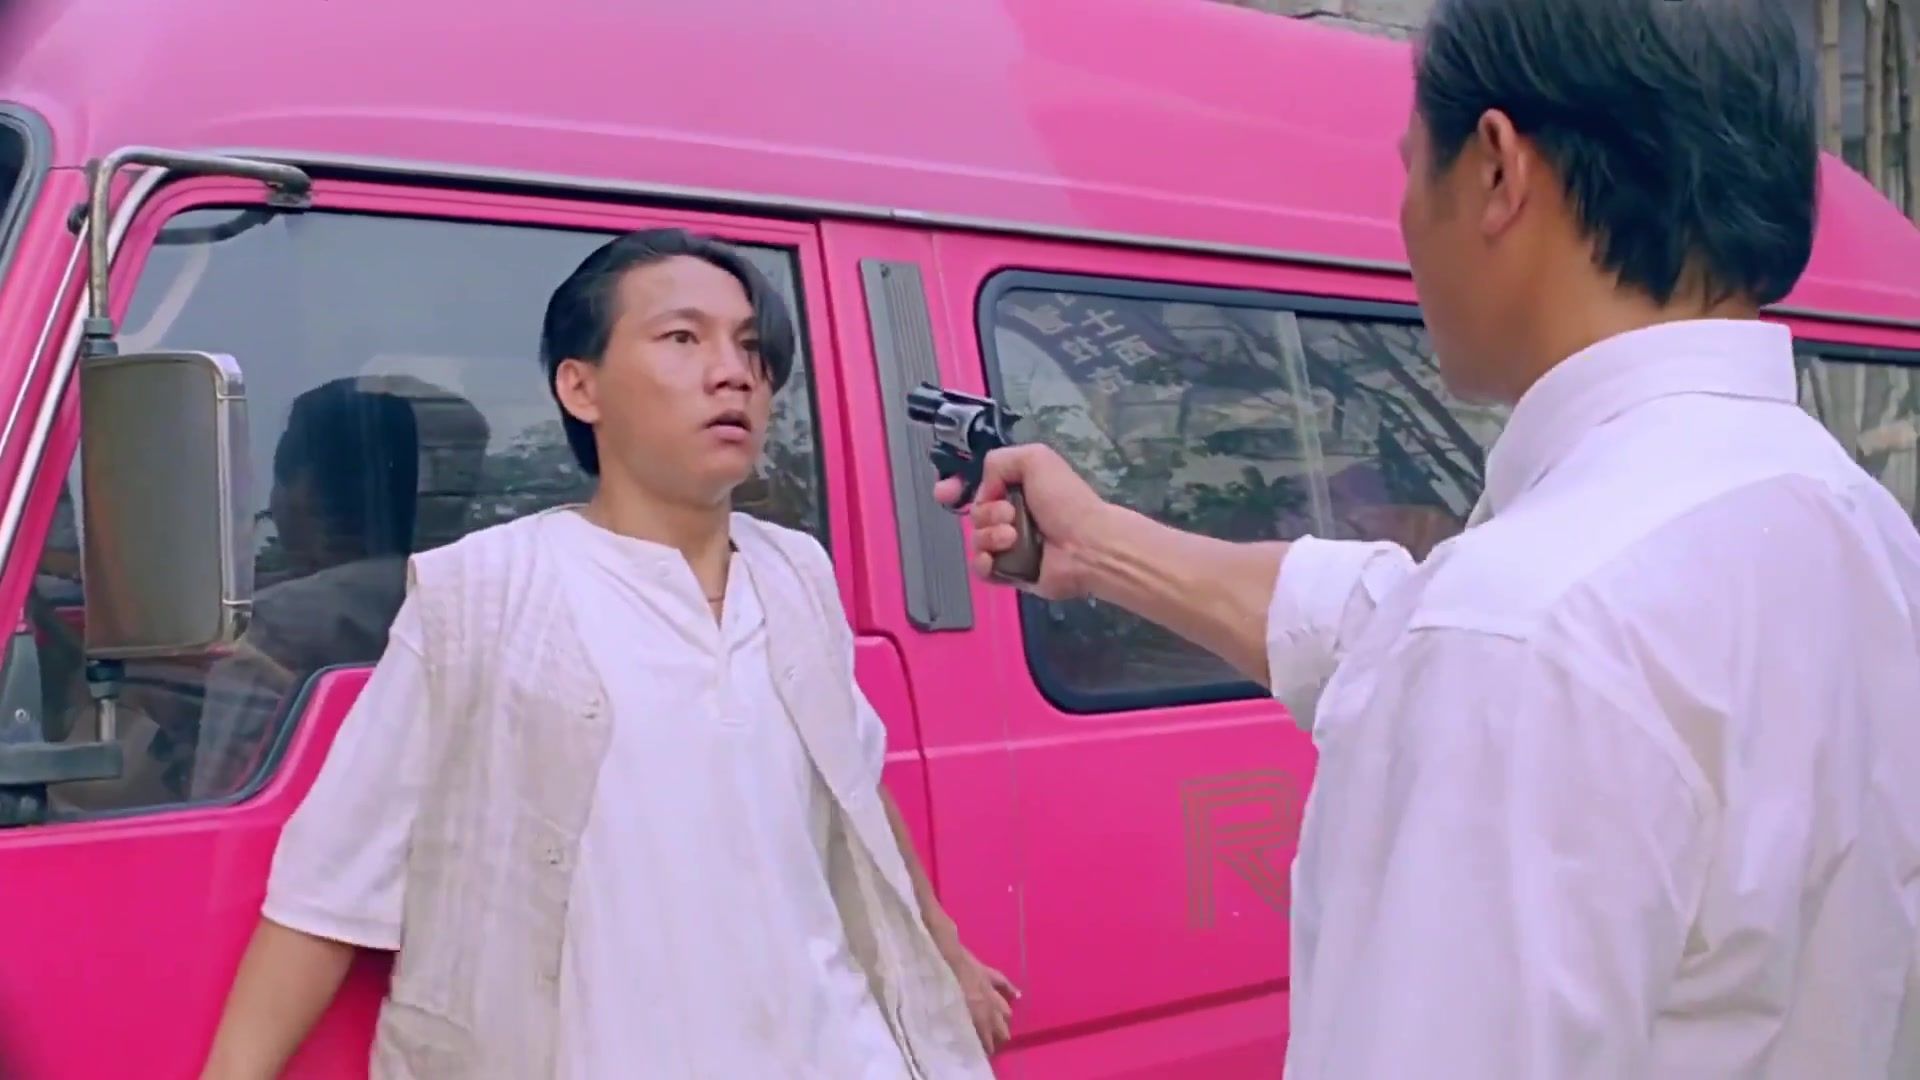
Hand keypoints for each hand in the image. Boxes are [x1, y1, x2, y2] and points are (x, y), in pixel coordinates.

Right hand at [933, 444, 1106, 600]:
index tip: (944, 492)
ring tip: (1014, 537)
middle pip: (973, 514)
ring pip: (975, 540)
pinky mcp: (1010, 574)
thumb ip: (999, 461)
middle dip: (986, 512)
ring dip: (990, 536)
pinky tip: (997, 558)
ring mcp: (1009, 547)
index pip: (974, 487)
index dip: (953, 488)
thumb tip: (985, 489)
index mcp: (1016, 489)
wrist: (1086, 545)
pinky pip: (981, 569)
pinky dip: (985, 562)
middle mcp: (1010, 516)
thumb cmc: (1065, 500)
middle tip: (1010, 515)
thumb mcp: (1035, 459)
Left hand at [933, 930, 1018, 1054]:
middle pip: (995, 1019)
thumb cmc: (936, 968)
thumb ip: (952, 1012)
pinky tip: (1018, 995)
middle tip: (996, 1045)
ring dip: (1003, 1017)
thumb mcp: (940, 996)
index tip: (987, 1051)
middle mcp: (983, 995)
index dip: (986, 1041)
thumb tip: (958, 1013)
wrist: (940, 940)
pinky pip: (1000, 981)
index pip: (984, 1028)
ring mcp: (985, 981)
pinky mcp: (983, 969)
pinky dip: (1009, 989)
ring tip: (1005, 1030)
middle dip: (997, 1032)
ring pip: (1001, 1004)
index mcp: (973, 1003)